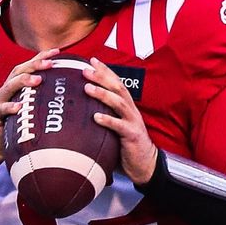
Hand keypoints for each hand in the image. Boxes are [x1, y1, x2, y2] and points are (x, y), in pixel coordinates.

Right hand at [0, 48, 59, 185]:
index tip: (58, 52)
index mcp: (16, 88)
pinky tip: (19, 106)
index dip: (41, 57)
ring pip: (9, 87)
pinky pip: (1, 110)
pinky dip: (10, 107)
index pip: (28, 67)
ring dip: (23, 81)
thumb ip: (45, 104)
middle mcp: (6, 91)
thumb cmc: (17, 130)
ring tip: (38, 80)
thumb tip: (72, 100)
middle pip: (18, 72)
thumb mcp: (32, 114)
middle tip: (50, 63)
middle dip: (34, 65)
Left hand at [83, 57, 157, 184]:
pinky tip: (95, 117)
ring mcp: (132, 122)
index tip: (91, 60)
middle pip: (117, 88)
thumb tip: (79, 110)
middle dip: (101, 77)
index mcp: (126, 106)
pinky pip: (119, 126)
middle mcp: (131, 110)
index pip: (116, 83)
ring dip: (102, 94)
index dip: (105, 71)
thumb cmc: (126, 145)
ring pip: (118, 103)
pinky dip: (107, 120)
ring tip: (87, 88)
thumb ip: (103, 116)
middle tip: (85, 70)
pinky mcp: (132, 135)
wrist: (146, 164)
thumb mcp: (114, 127)